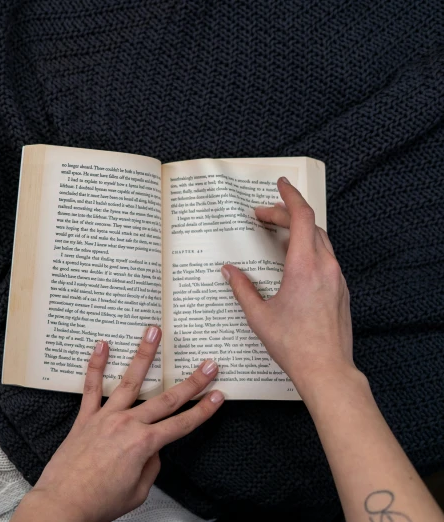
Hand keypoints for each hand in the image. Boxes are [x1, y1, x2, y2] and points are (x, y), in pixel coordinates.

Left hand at [11, 326, 223, 521]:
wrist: (64, 504)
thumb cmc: (100, 502)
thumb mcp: (138, 490)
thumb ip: (149, 465)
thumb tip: (151, 449)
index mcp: (144, 444)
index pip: (182, 424)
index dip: (203, 410)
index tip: (218, 395)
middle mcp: (127, 425)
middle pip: (166, 399)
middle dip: (191, 381)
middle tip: (208, 364)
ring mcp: (105, 417)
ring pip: (130, 380)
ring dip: (144, 354)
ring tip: (154, 331)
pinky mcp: (85, 418)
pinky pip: (91, 387)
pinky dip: (96, 365)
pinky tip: (102, 346)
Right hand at [221, 177, 354, 393]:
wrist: (326, 369)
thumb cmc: (294, 345)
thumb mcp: (258, 315)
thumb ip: (241, 287)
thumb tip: (229, 271)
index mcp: (304, 267)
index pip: (301, 217)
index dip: (289, 197)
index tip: (281, 185)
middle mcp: (325, 267)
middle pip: (310, 225)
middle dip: (286, 214)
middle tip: (264, 216)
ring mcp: (337, 278)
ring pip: (321, 240)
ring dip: (300, 230)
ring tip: (278, 233)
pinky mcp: (341, 290)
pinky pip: (326, 257)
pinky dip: (309, 248)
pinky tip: (294, 260)